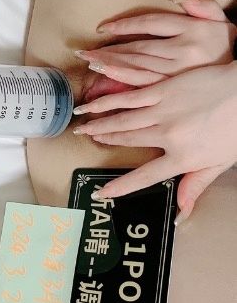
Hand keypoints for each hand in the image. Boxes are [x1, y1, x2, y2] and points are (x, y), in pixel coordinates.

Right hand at [73, 62, 236, 223]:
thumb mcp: (220, 162)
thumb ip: (196, 185)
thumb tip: (180, 212)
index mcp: (183, 158)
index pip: (146, 176)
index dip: (122, 186)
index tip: (102, 193)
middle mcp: (169, 136)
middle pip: (128, 140)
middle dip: (104, 140)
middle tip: (85, 138)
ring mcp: (164, 111)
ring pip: (123, 119)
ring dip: (100, 122)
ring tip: (82, 123)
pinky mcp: (163, 90)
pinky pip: (130, 97)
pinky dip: (110, 101)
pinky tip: (95, 103)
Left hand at [75, 0, 236, 86]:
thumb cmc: (226, 48)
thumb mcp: (221, 23)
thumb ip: (203, 6)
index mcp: (192, 30)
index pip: (151, 24)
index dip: (126, 24)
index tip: (104, 28)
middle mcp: (183, 52)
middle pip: (139, 48)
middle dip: (109, 49)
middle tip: (84, 51)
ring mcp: (178, 74)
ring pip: (138, 67)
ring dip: (110, 64)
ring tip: (90, 62)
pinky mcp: (174, 91)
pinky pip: (144, 85)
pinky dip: (122, 81)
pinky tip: (106, 77)